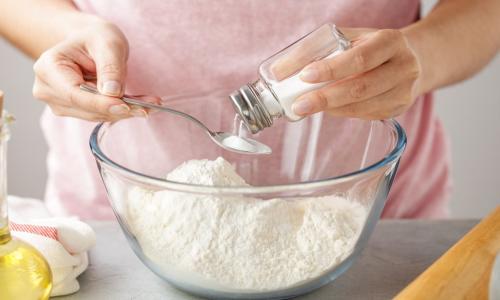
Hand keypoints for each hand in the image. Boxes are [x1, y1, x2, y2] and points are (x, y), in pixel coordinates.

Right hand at [32, 20, 145, 120]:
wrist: (91, 42)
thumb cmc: (96, 38)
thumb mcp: (108, 43)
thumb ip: (110, 67)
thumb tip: (112, 93)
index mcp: (49, 68)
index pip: (74, 94)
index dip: (101, 103)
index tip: (126, 106)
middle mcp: (48, 89)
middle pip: (87, 109)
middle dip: (120, 108)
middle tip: (151, 105)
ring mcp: (60, 103)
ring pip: (97, 116)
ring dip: (125, 111)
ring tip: (150, 103)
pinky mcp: (75, 111)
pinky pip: (101, 115)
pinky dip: (122, 110)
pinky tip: (140, 104)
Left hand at [292, 28, 421, 119]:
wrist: (412, 59)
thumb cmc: (371, 47)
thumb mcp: (350, 38)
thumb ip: (317, 49)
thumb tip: (278, 71)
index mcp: (390, 41)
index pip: (359, 58)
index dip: (331, 69)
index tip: (305, 76)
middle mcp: (403, 67)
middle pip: (361, 88)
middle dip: (325, 98)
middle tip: (299, 105)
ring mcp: (404, 92)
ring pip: (363, 107)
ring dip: (331, 109)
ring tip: (306, 108)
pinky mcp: (398, 110)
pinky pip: (365, 115)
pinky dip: (342, 113)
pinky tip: (328, 109)